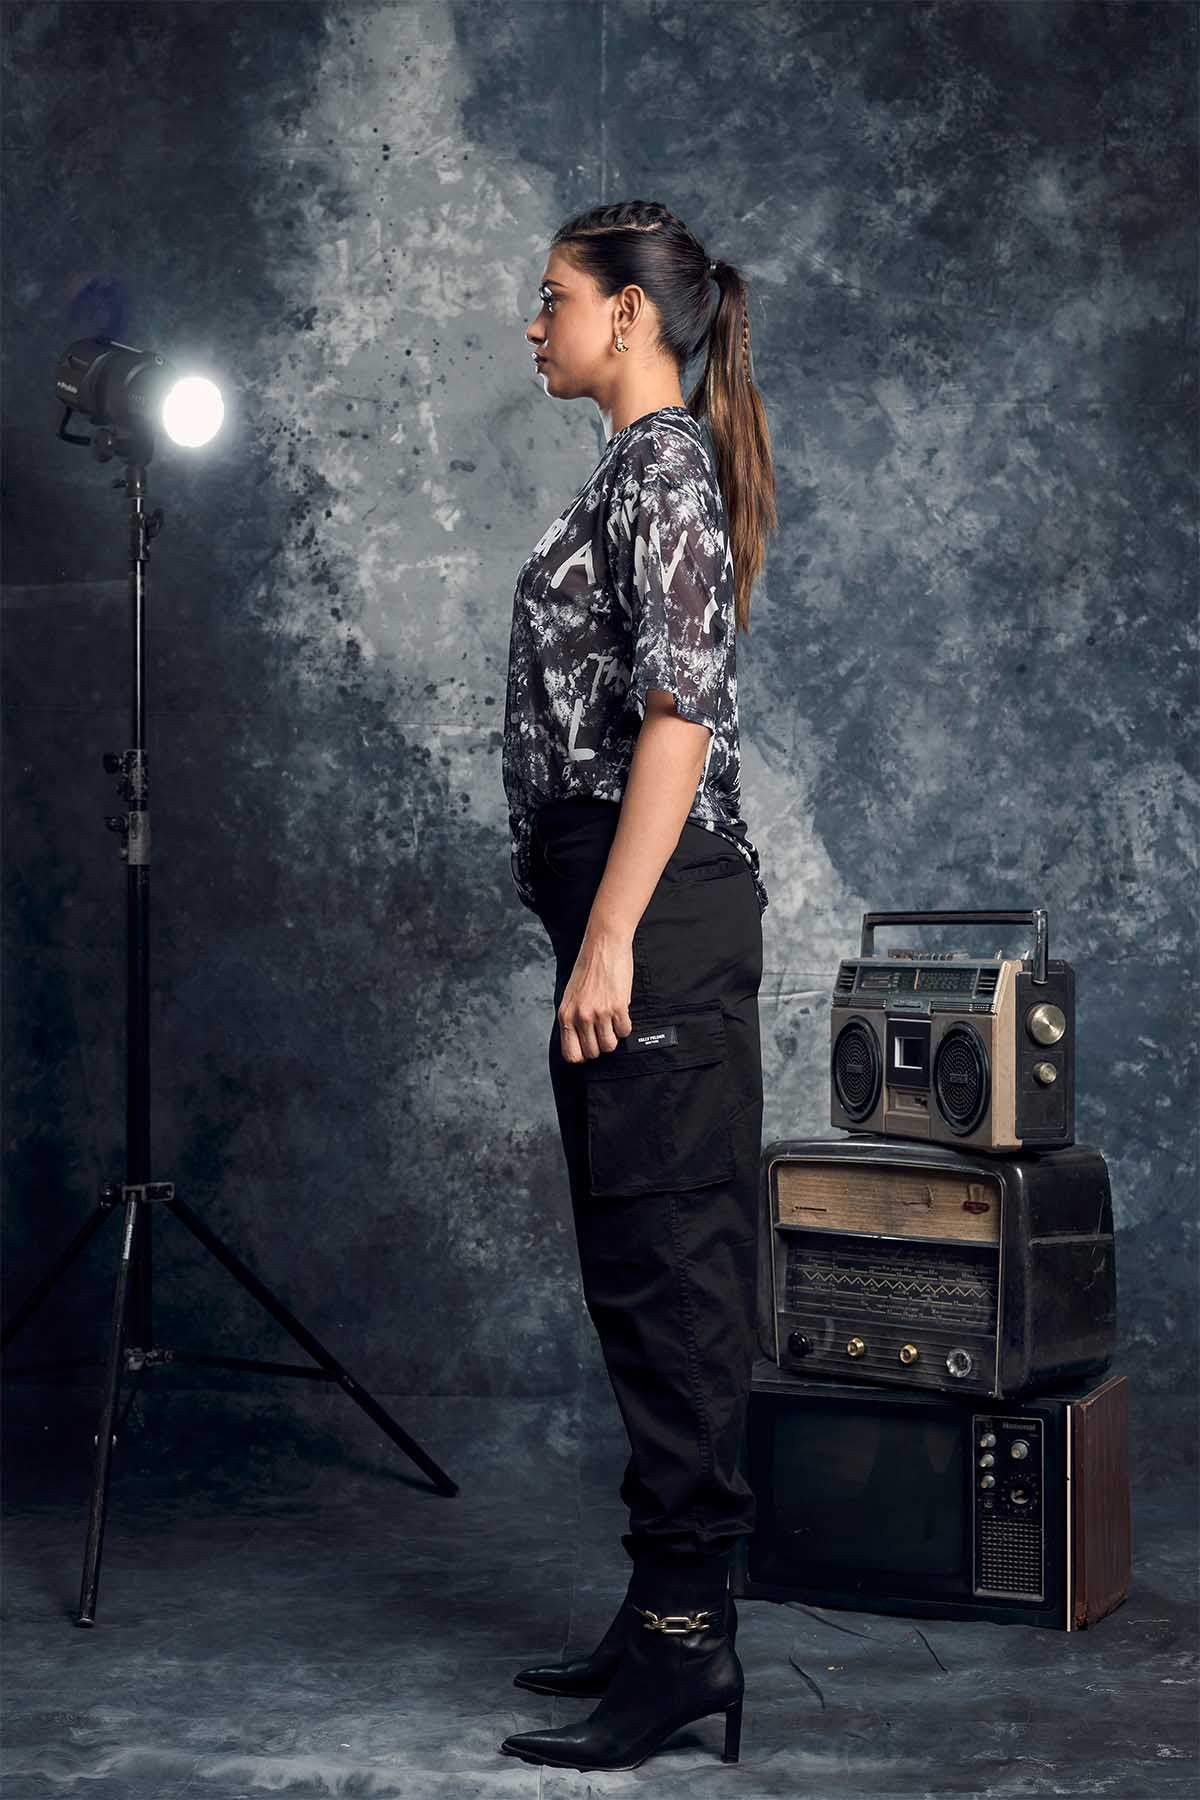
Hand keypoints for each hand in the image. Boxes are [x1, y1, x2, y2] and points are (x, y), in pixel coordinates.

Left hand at [558, 926, 634, 1062]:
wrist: (604, 945)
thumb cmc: (588, 966)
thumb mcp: (571, 995)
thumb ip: (573, 1018)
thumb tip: (580, 1040)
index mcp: (566, 1014)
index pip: (571, 1054)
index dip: (582, 1056)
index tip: (589, 1049)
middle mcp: (581, 1016)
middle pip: (593, 1053)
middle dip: (600, 1046)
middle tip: (604, 1032)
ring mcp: (599, 1013)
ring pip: (609, 1045)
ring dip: (614, 1037)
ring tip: (612, 1023)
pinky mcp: (618, 1007)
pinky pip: (625, 1031)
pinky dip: (625, 1026)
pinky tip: (621, 1013)